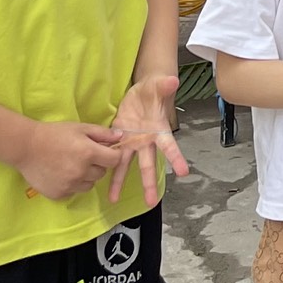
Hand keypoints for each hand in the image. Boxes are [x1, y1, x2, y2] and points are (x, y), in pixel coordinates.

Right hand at [20, 120, 125, 200]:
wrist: (26, 147)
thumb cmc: (54, 134)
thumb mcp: (80, 128)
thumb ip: (102, 133)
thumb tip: (121, 136)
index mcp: (89, 153)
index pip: (115, 161)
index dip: (112, 155)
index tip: (105, 152)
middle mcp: (81, 172)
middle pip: (101, 173)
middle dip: (97, 165)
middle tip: (83, 156)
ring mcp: (70, 185)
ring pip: (89, 185)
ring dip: (85, 177)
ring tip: (71, 165)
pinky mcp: (59, 194)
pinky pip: (74, 191)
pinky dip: (71, 184)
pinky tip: (61, 173)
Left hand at [108, 75, 190, 203]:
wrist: (141, 93)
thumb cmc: (153, 90)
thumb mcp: (158, 86)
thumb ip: (164, 85)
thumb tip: (173, 80)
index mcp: (158, 130)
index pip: (169, 146)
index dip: (176, 158)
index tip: (183, 173)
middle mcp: (146, 142)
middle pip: (148, 164)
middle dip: (149, 183)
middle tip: (152, 201)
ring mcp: (131, 143)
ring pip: (126, 166)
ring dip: (120, 183)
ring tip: (114, 200)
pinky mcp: (118, 140)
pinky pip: (111, 157)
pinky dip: (106, 169)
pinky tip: (99, 182)